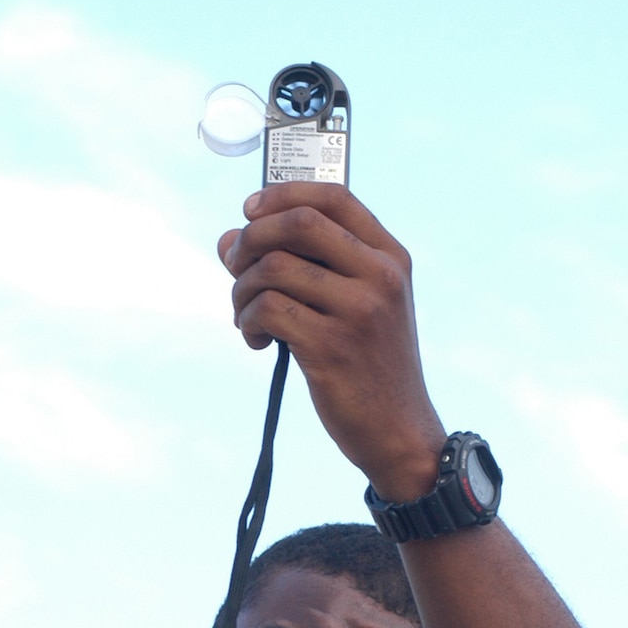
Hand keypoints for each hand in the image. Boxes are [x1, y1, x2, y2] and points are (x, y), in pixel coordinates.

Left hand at [218, 183, 445, 501]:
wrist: (400, 433)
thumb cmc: (370, 367)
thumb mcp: (359, 307)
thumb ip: (306, 268)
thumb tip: (228, 240)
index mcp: (391, 258)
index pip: (334, 196)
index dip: (282, 194)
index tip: (250, 211)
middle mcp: (380, 277)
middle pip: (298, 223)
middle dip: (251, 239)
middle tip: (236, 268)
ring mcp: (359, 311)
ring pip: (273, 268)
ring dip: (243, 291)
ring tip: (247, 318)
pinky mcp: (332, 348)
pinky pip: (268, 310)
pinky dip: (248, 322)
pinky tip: (258, 341)